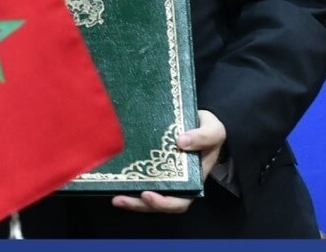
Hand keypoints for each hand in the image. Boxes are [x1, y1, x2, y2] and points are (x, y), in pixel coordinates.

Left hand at [110, 109, 225, 214]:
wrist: (200, 122)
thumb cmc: (209, 130)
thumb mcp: (214, 131)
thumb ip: (203, 137)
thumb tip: (181, 142)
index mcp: (193, 180)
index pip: (179, 201)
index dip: (163, 202)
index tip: (147, 194)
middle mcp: (176, 183)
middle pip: (157, 202)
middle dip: (138, 204)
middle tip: (120, 199)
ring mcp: (162, 176)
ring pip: (145, 194)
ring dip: (129, 198)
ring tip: (113, 196)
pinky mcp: (150, 166)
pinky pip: (138, 178)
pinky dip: (126, 182)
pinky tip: (111, 178)